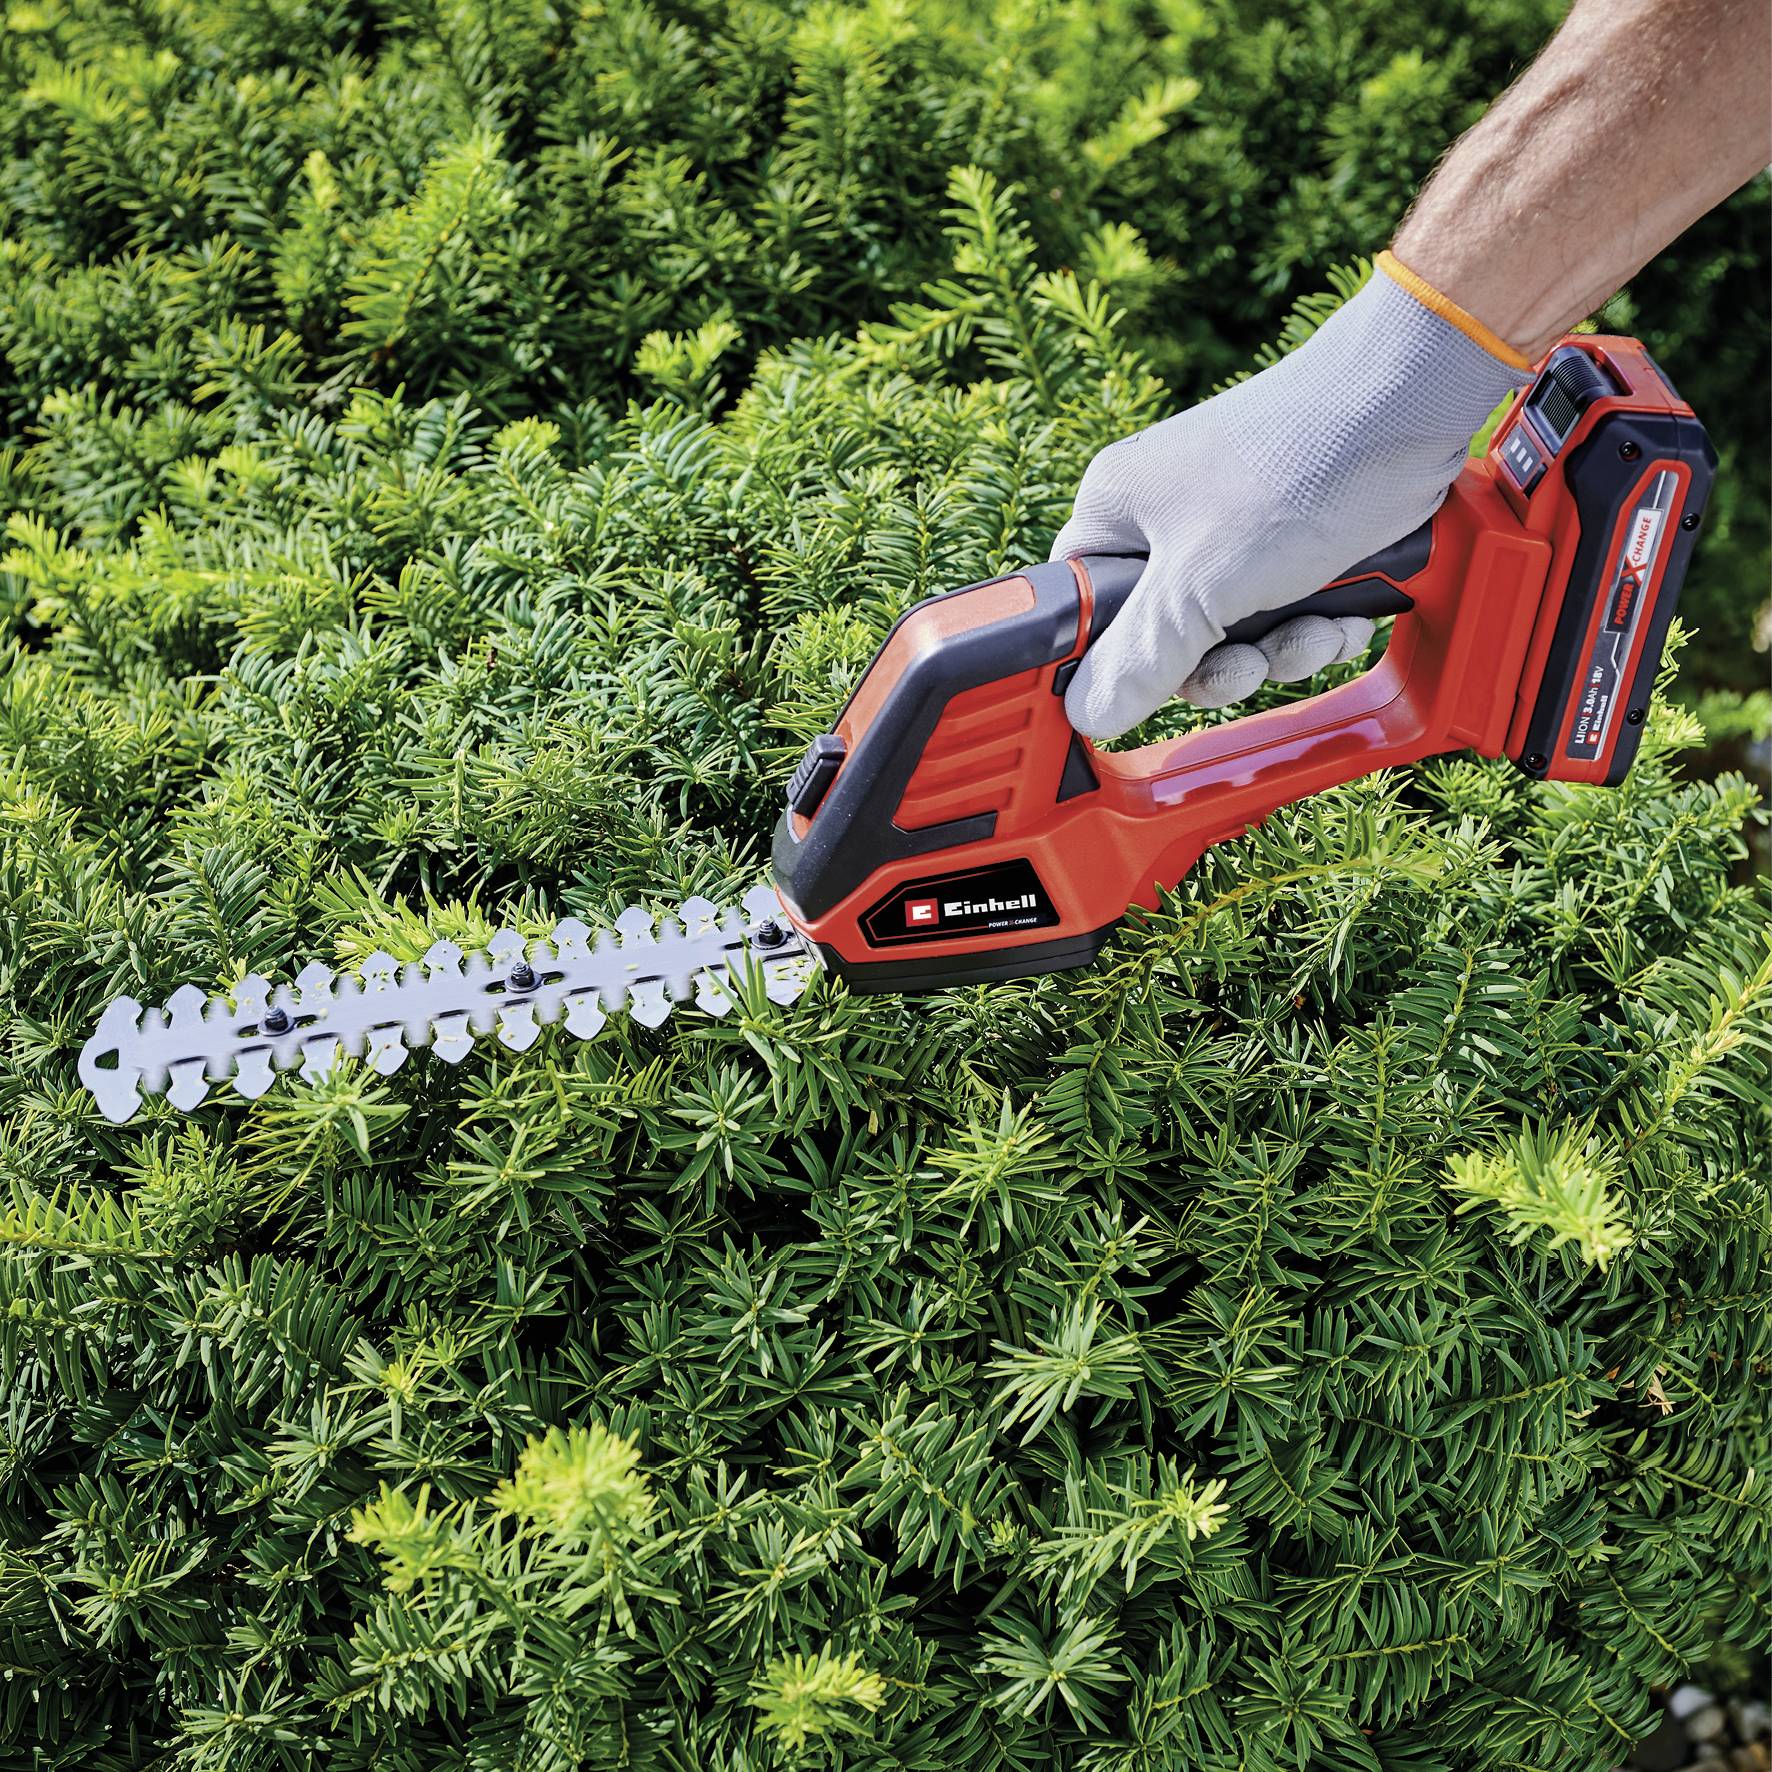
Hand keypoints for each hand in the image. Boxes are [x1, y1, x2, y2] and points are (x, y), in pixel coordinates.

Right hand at [1051, 257, 1527, 740]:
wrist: (1415, 400)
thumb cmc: (1298, 462)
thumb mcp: (1202, 584)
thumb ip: (1141, 657)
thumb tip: (1088, 714)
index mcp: (1118, 512)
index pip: (1082, 610)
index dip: (1114, 662)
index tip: (1151, 690)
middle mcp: (1167, 519)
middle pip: (1166, 638)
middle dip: (1221, 663)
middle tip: (1248, 664)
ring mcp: (1233, 529)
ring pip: (1233, 633)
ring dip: (1280, 650)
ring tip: (1314, 628)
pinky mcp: (1293, 538)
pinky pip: (1285, 611)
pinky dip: (1316, 624)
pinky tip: (1343, 613)